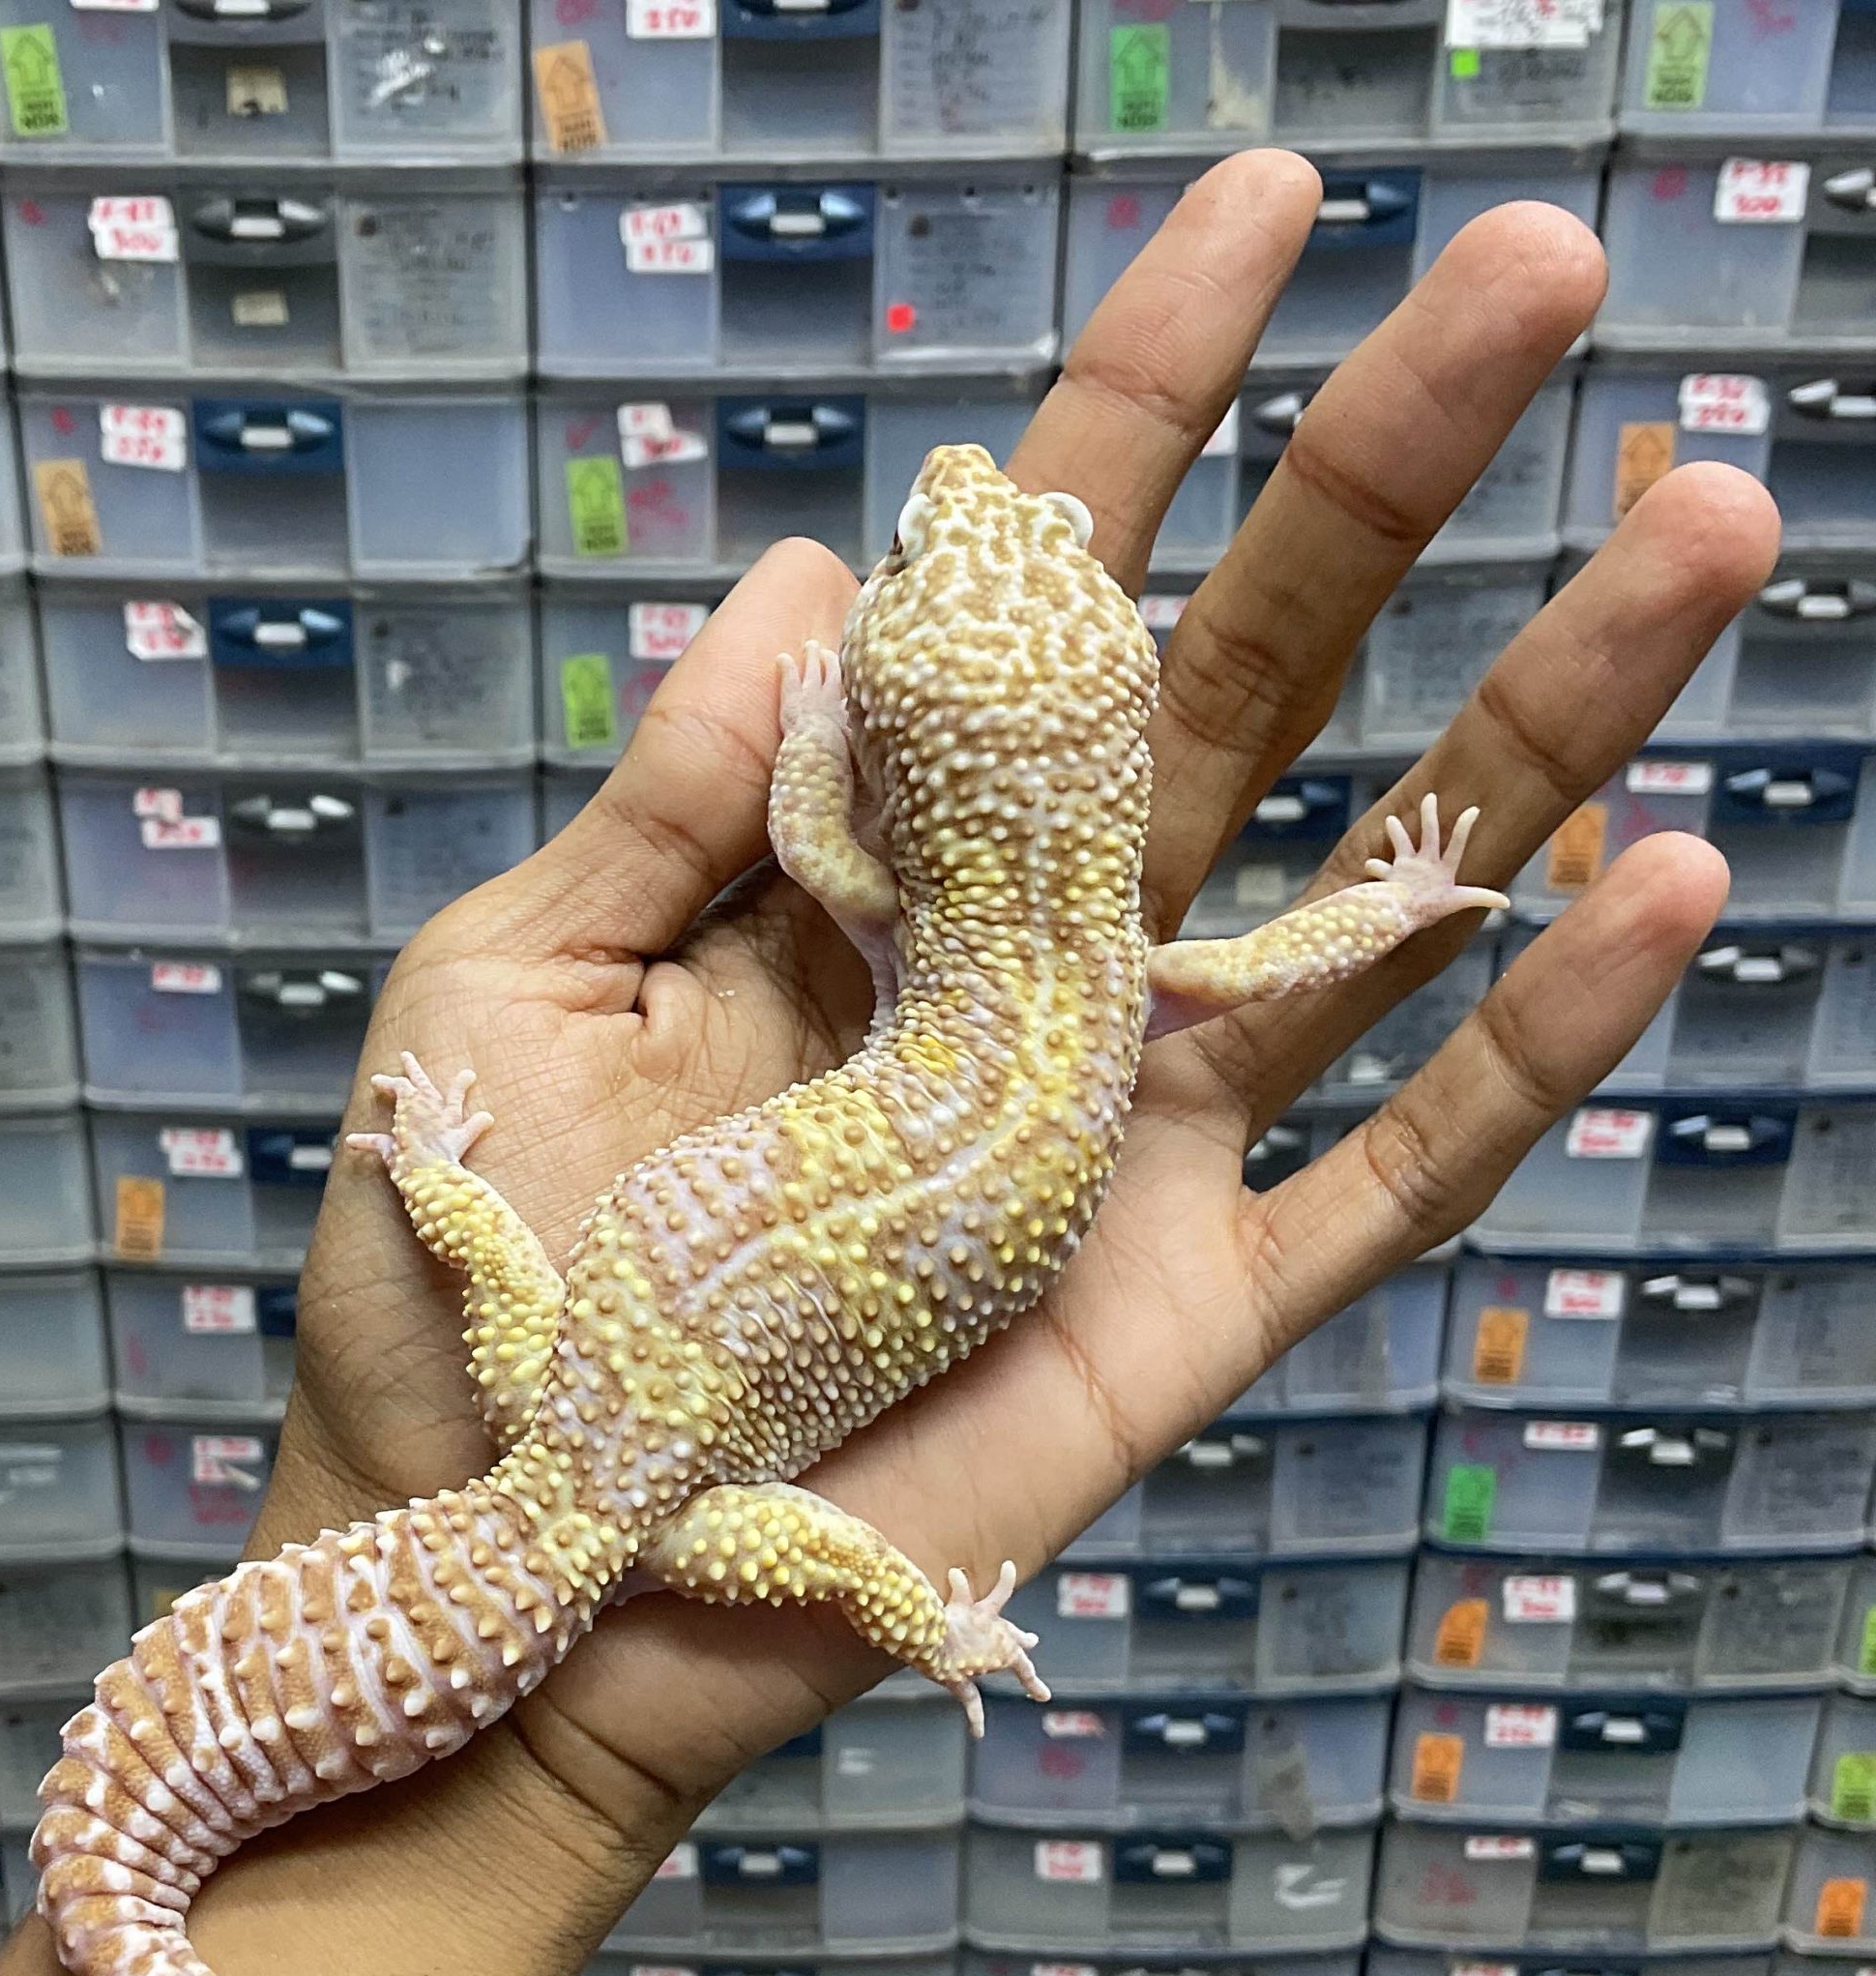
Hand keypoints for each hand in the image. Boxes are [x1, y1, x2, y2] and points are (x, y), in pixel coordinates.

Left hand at [264, 150, 1775, 1893]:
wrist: (500, 1582)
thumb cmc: (461, 1295)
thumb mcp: (507, 1002)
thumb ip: (661, 804)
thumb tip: (819, 573)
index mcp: (856, 869)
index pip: (1024, 592)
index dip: (1142, 399)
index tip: (1266, 203)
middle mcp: (1025, 967)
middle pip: (1243, 685)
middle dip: (1386, 481)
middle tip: (1544, 273)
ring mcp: (1127, 1138)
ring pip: (1373, 895)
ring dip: (1545, 717)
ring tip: (1704, 521)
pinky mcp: (1185, 1311)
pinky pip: (1397, 1171)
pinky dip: (1528, 1048)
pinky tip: (1667, 891)